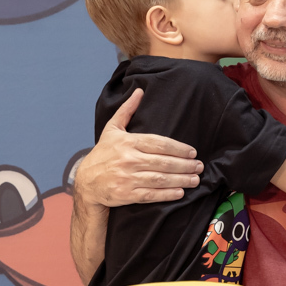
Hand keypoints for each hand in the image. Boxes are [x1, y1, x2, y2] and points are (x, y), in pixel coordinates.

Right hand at [74, 88, 203, 207]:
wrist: (85, 181)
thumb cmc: (103, 154)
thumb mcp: (112, 129)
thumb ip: (127, 110)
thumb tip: (139, 91)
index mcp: (128, 142)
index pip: (158, 143)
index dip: (178, 148)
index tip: (192, 152)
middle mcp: (128, 159)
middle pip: (162, 162)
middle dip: (184, 165)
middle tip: (199, 166)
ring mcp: (127, 178)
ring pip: (159, 178)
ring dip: (180, 179)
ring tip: (195, 179)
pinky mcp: (126, 194)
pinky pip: (151, 194)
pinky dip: (167, 194)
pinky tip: (180, 192)